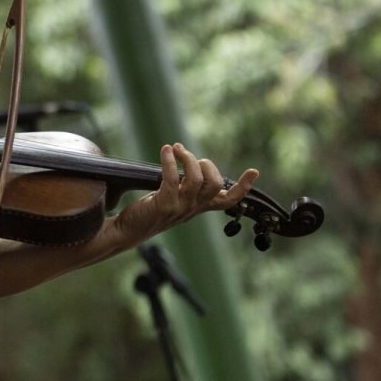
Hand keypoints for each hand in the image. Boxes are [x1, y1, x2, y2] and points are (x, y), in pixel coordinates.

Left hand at [111, 143, 258, 244]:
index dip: (242, 187)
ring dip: (188, 158)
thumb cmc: (148, 212)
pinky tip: (166, 151)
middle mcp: (192, 209)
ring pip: (197, 180)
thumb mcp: (173, 199)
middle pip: (215, 185)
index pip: (227, 201)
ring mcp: (179, 209)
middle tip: (187, 154)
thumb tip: (189, 161)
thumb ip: (185, 187)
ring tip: (176, 148)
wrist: (126, 232)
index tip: (254, 171)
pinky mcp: (163, 206)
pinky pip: (172, 180)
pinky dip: (170, 161)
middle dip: (206, 164)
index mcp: (198, 208)